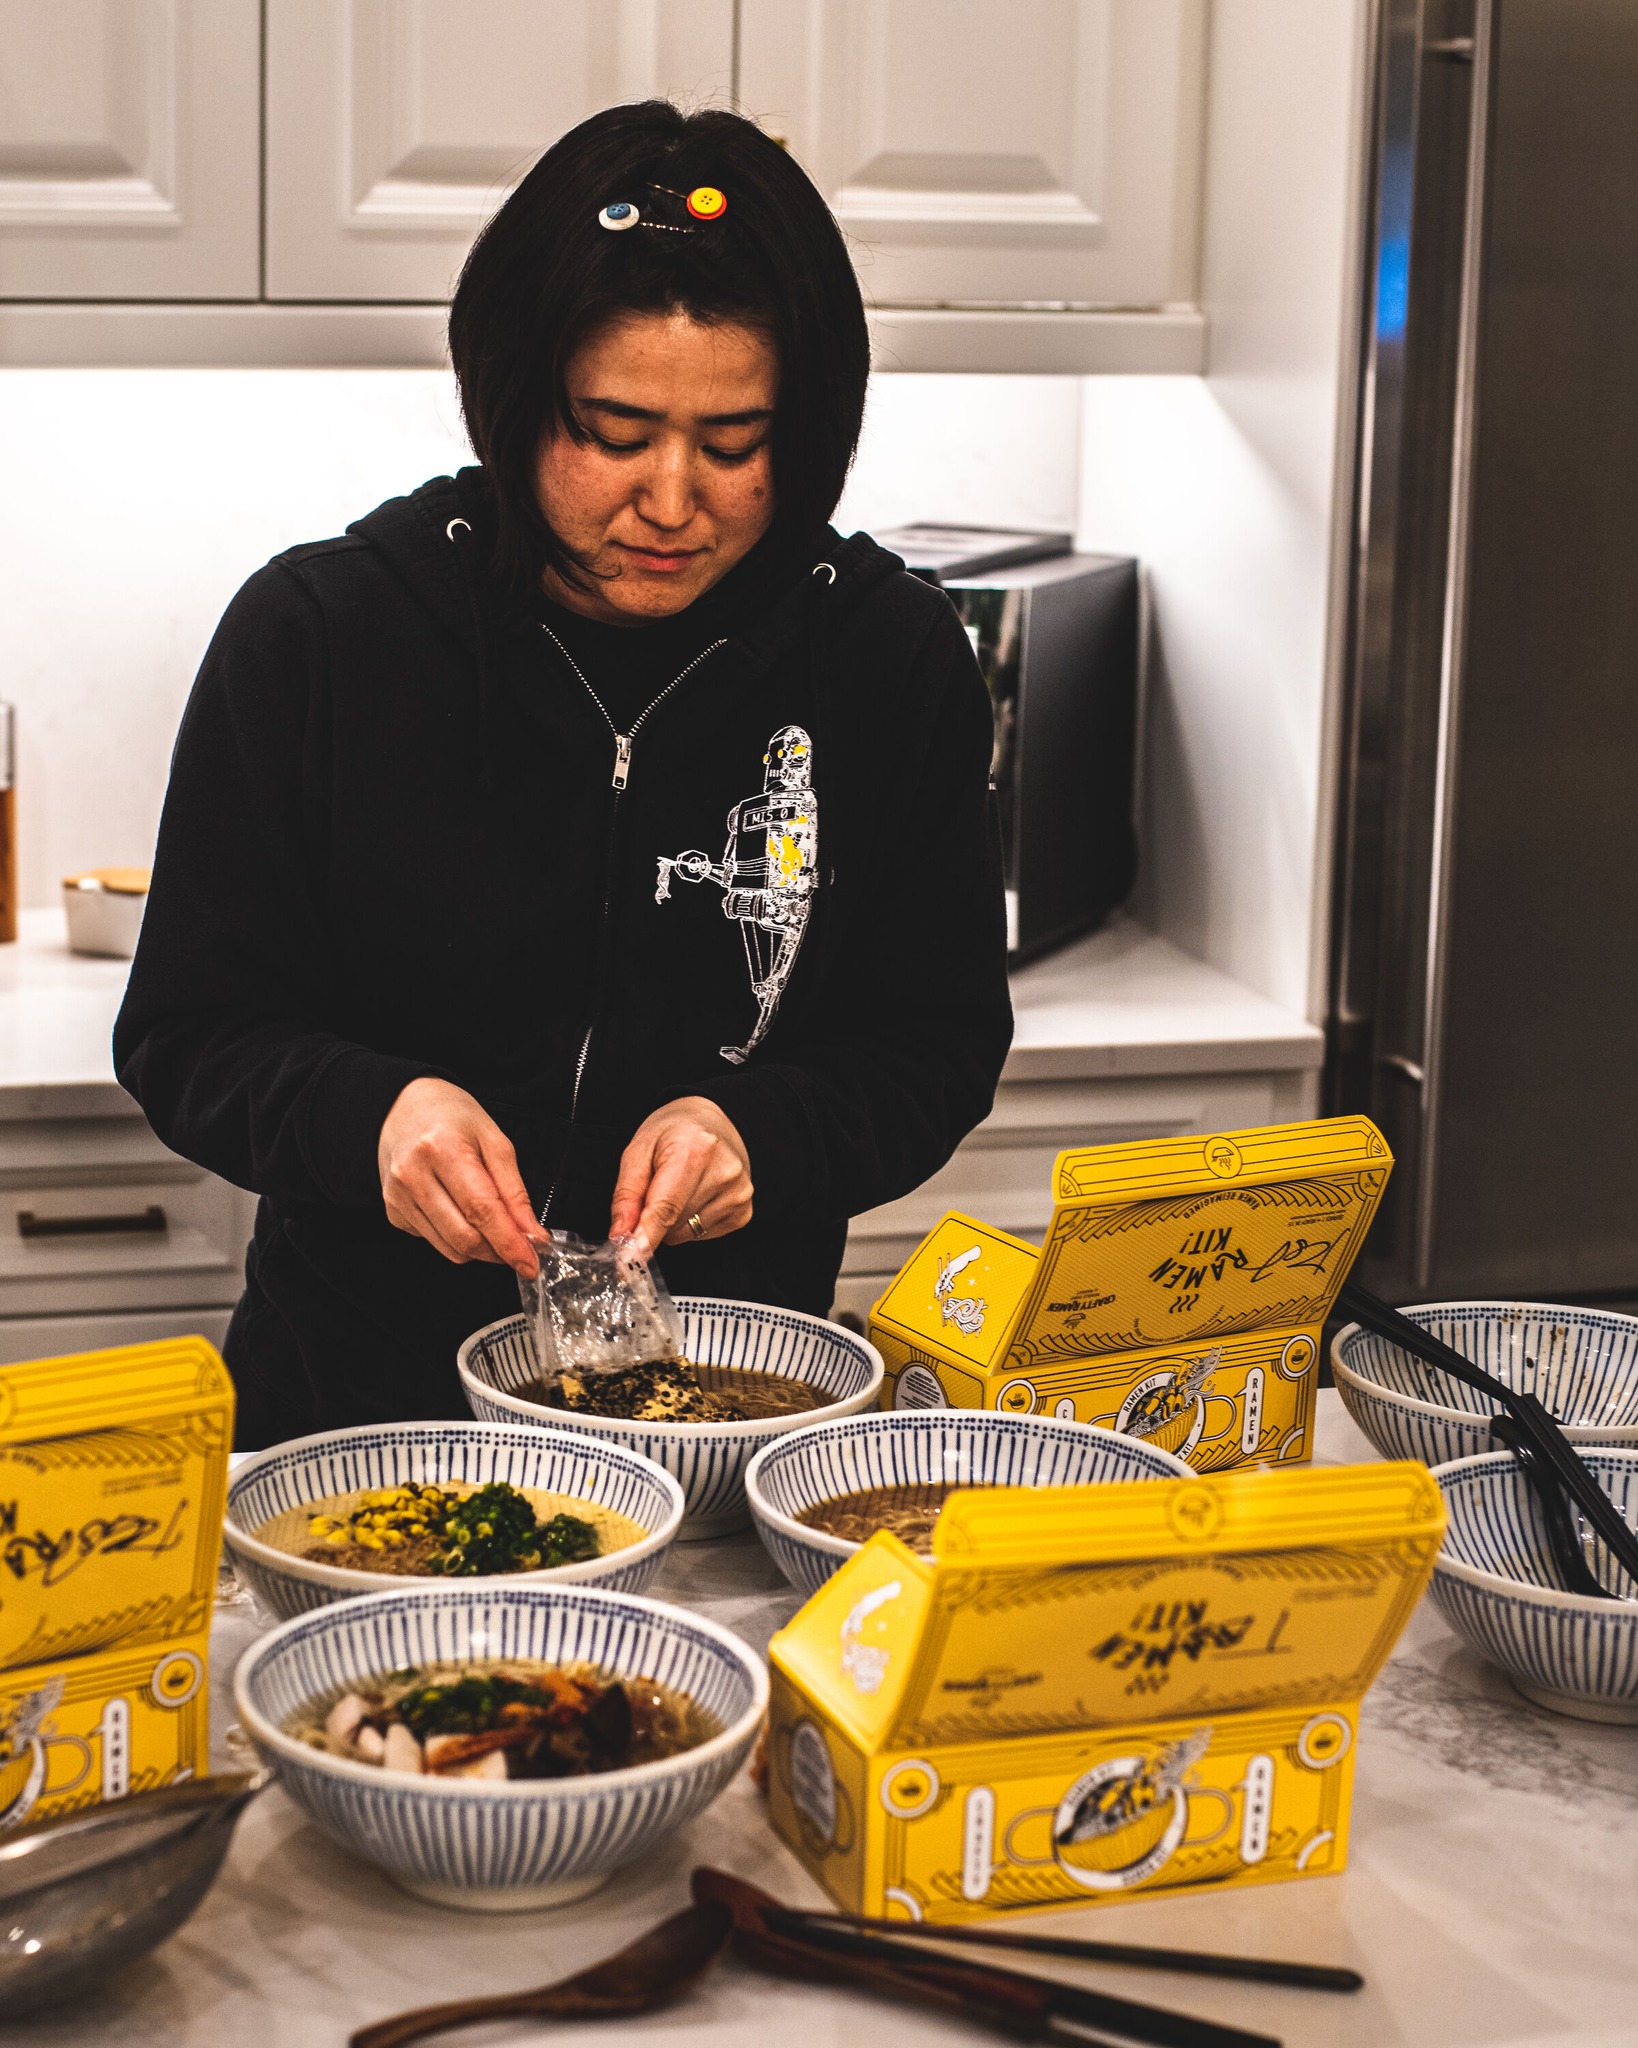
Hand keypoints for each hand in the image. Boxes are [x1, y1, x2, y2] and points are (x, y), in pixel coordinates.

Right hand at [378, 1077, 543, 1277]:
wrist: (402, 1108)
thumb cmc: (451, 1119)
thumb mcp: (494, 1140)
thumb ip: (515, 1190)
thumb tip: (531, 1233)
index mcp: (442, 1149)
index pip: (481, 1210)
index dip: (509, 1242)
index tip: (531, 1261)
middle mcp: (413, 1175)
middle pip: (464, 1237)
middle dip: (498, 1251)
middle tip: (519, 1246)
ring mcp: (398, 1197)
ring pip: (450, 1248)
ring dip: (480, 1249)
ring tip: (493, 1226)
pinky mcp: (393, 1213)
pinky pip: (434, 1242)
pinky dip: (456, 1238)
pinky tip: (459, 1212)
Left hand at [609, 1097, 752, 1251]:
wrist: (708, 1123)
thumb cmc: (672, 1134)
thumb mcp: (638, 1151)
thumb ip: (626, 1195)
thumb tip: (621, 1234)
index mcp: (695, 1150)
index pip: (666, 1207)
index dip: (645, 1236)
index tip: (630, 1259)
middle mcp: (724, 1172)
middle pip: (673, 1224)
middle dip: (653, 1218)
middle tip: (656, 1189)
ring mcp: (739, 1193)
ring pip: (686, 1234)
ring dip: (673, 1222)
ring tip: (679, 1188)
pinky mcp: (743, 1211)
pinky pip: (702, 1236)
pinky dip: (690, 1224)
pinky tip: (695, 1197)